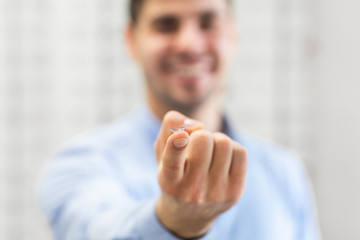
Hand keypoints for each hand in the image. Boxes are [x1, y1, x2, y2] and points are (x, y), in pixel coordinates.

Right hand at [154, 111, 246, 237]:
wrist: (190, 214)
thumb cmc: (175, 173)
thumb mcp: (162, 153)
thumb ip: (169, 129)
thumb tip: (196, 124)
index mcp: (169, 181)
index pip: (172, 163)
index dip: (176, 146)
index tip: (180, 136)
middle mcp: (191, 190)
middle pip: (204, 140)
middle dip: (201, 134)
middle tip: (197, 144)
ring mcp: (216, 192)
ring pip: (224, 143)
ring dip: (216, 140)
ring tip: (210, 152)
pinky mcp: (235, 191)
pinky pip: (240, 152)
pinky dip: (232, 148)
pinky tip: (223, 158)